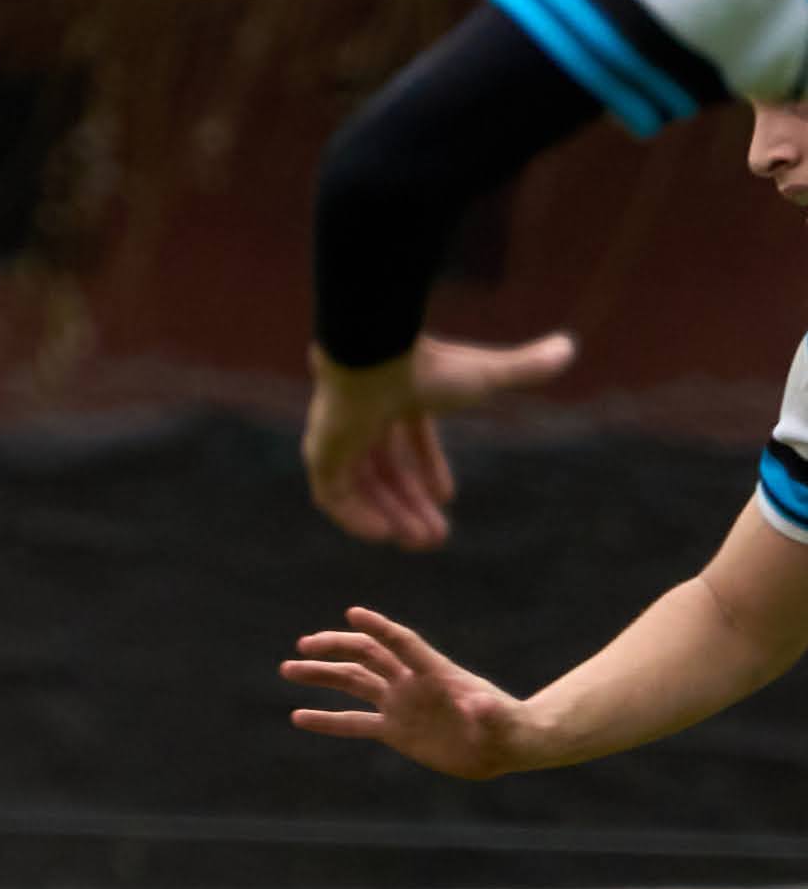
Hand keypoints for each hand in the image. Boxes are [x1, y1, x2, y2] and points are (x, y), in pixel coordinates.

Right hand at [282, 607, 526, 777]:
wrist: (506, 744)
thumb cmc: (511, 730)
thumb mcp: (504, 723)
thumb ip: (489, 713)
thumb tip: (478, 704)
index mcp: (437, 674)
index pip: (402, 644)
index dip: (380, 628)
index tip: (353, 614)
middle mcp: (412, 683)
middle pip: (368, 656)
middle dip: (336, 647)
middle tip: (305, 646)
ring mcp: (400, 704)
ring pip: (354, 682)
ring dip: (322, 674)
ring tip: (289, 669)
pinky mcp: (394, 729)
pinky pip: (354, 722)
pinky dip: (326, 720)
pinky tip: (298, 717)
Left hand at [303, 334, 576, 549]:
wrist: (377, 360)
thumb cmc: (429, 367)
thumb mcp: (488, 375)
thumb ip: (526, 367)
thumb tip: (568, 347)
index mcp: (397, 398)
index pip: (410, 440)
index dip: (428, 469)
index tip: (446, 498)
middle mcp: (365, 418)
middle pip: (387, 471)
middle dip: (413, 504)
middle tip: (436, 536)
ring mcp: (339, 436)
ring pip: (364, 488)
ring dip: (393, 515)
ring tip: (421, 541)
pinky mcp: (320, 453)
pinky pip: (333, 497)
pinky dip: (357, 517)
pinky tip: (385, 535)